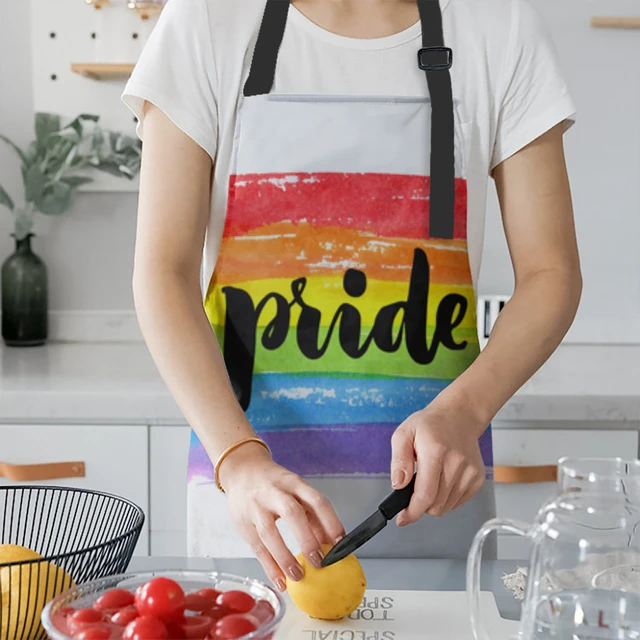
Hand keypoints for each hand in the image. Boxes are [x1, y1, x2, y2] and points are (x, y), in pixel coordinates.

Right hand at [219, 443, 344, 590]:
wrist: (243, 470)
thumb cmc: (275, 485)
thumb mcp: (296, 490)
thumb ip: (313, 514)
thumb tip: (331, 544)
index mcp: (294, 483)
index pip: (316, 500)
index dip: (331, 521)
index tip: (341, 543)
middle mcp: (275, 492)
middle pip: (292, 513)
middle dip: (307, 539)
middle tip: (319, 562)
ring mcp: (256, 507)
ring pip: (269, 532)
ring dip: (285, 557)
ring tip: (298, 576)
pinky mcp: (243, 523)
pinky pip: (257, 547)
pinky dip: (269, 567)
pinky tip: (280, 580)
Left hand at [390, 399, 486, 524]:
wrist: (458, 417)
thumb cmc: (429, 425)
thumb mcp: (404, 434)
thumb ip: (398, 460)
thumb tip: (398, 484)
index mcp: (436, 451)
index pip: (426, 493)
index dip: (413, 511)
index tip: (403, 519)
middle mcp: (457, 462)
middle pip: (436, 505)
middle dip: (420, 505)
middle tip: (413, 490)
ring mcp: (470, 472)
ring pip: (446, 506)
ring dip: (433, 502)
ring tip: (429, 480)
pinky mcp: (478, 478)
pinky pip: (457, 502)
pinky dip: (445, 498)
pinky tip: (441, 480)